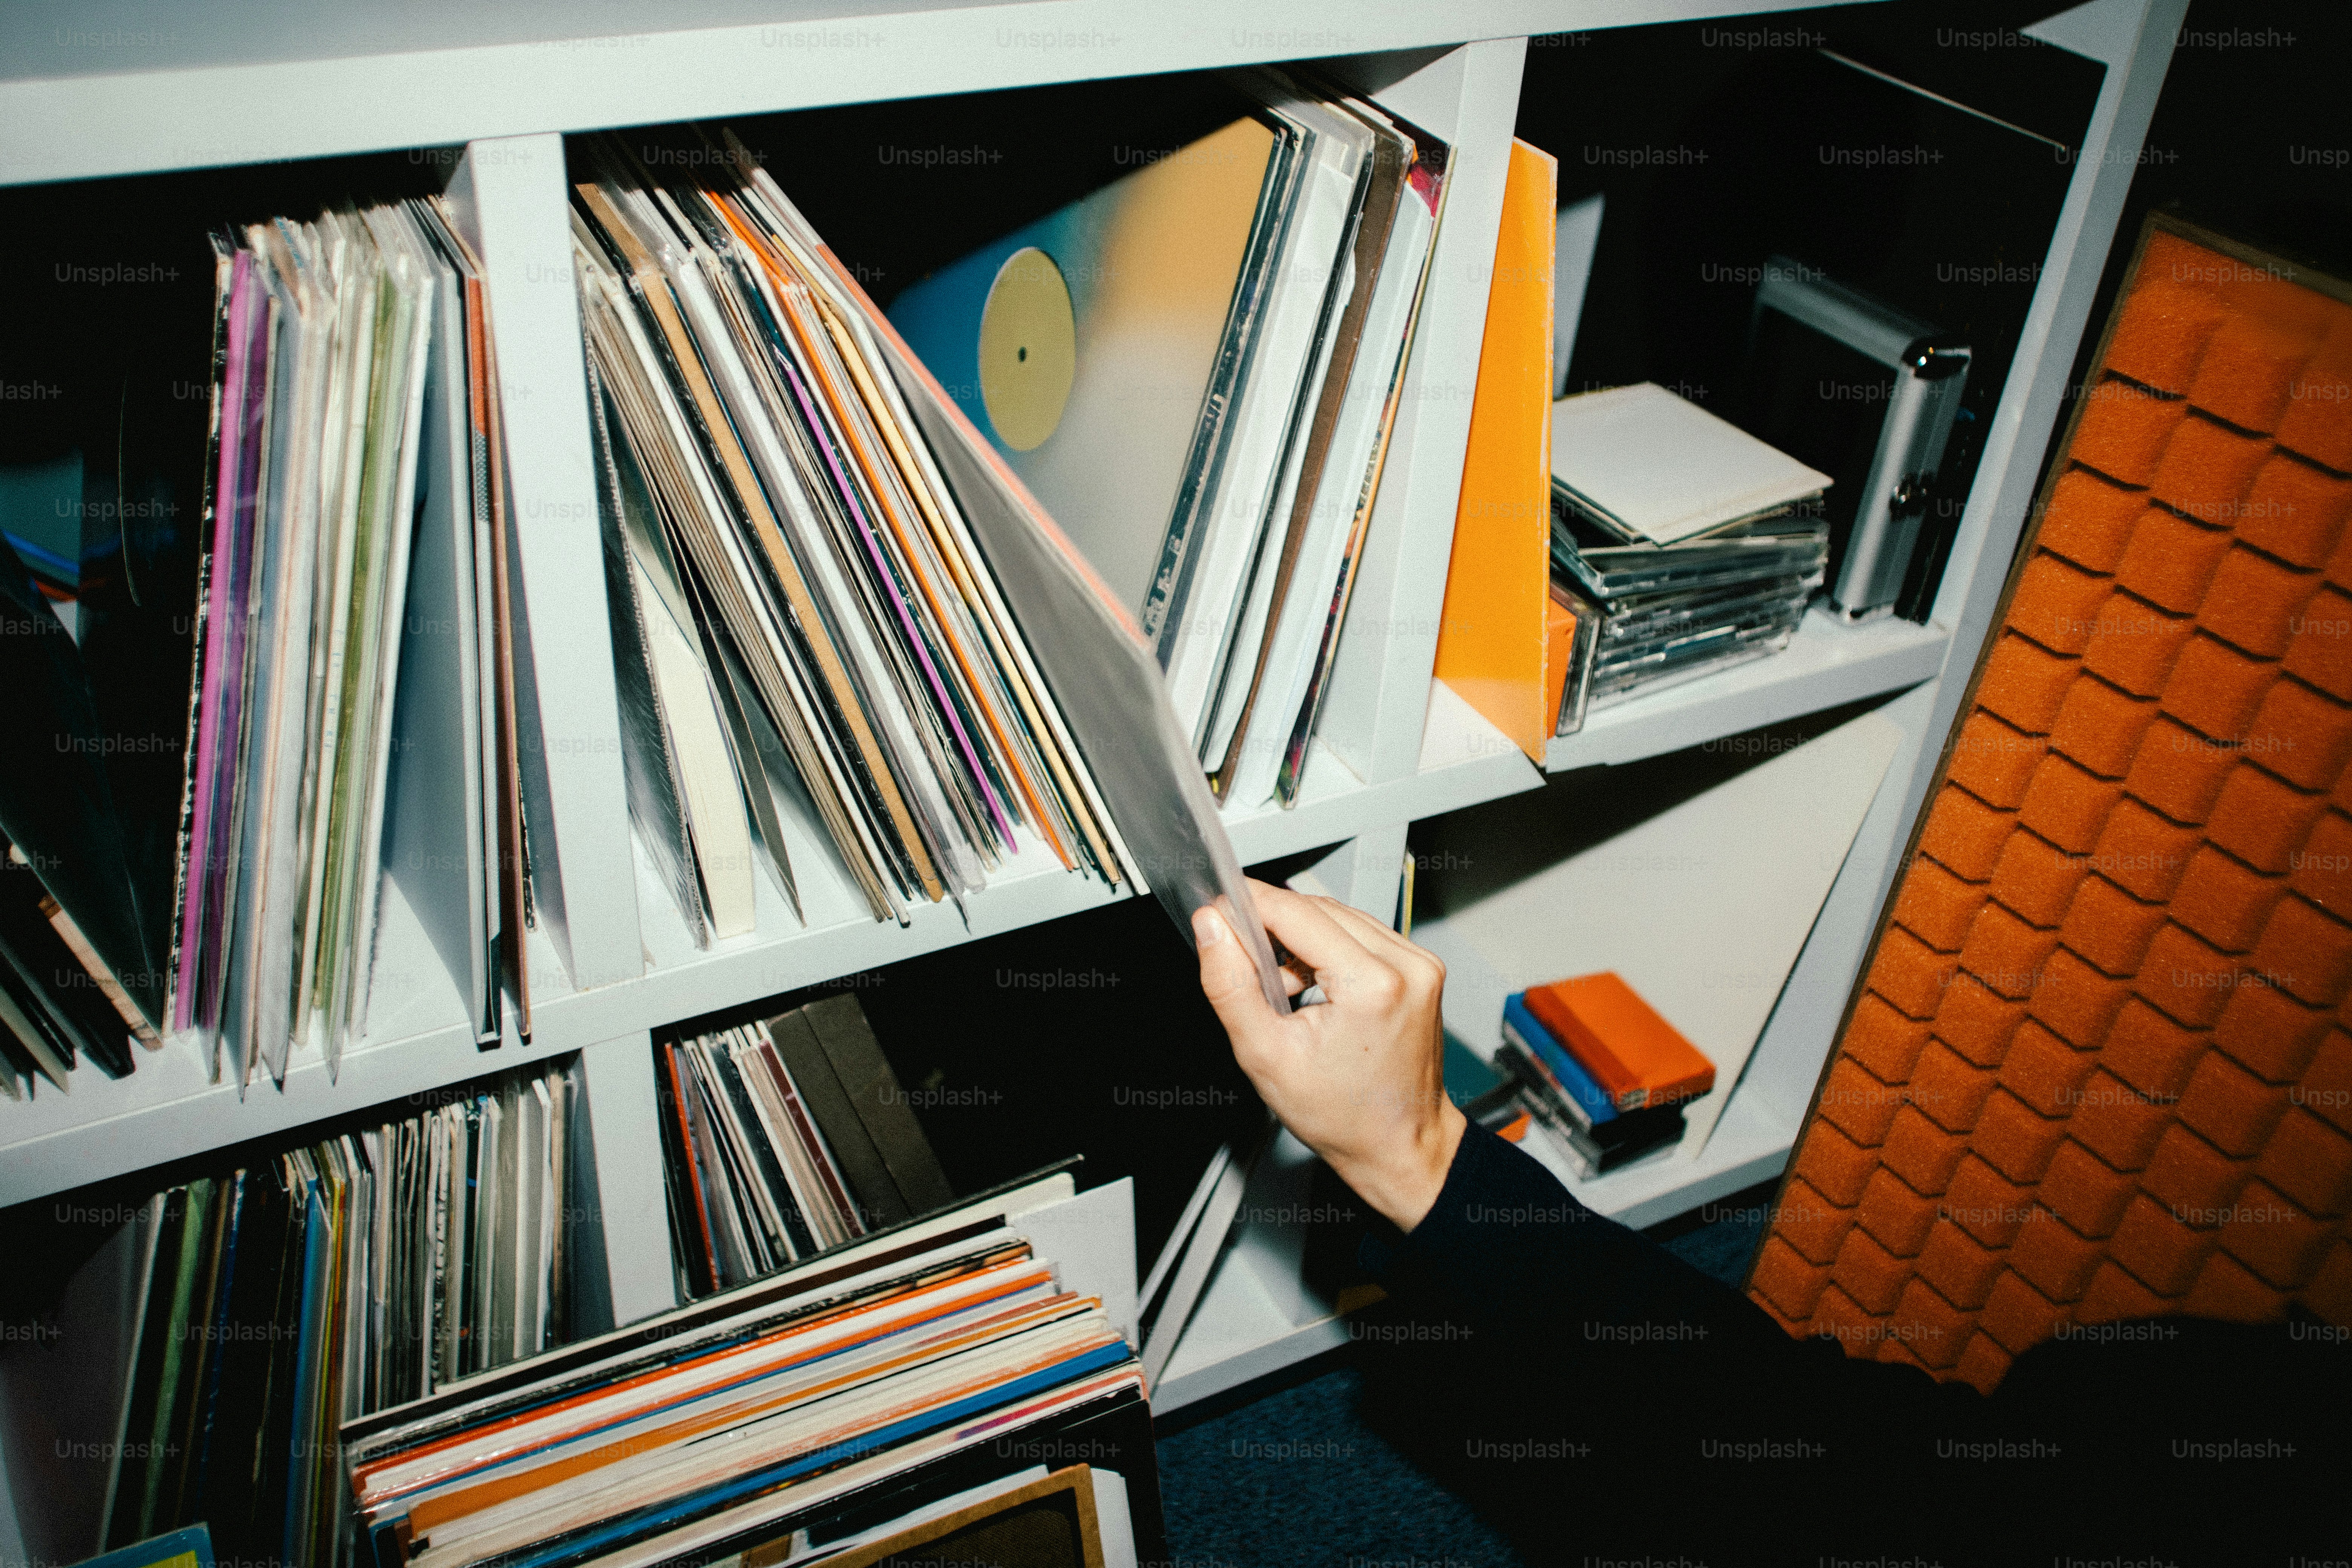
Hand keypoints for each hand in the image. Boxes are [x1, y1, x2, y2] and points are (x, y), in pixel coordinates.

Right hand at [1193, 878, 1465, 1231]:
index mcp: (1373, 985)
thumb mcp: (1265, 1056)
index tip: (1218, 911)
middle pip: (1318, 909)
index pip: (1296, 912)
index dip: (1249, 904)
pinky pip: (1362, 933)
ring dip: (1301, 937)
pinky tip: (1312, 984)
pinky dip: (1329, 947)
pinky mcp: (1421, 968)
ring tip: (1281, 987)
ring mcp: (1420, 965)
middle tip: (1242, 959)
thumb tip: (1211, 928)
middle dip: (1273, 925)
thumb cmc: (1343, 1115)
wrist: (1399, 1144)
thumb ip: (1230, 985)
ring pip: (1340, 917)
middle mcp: (1406, 966)